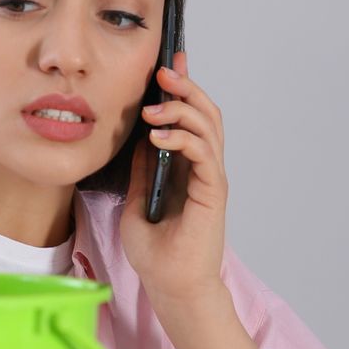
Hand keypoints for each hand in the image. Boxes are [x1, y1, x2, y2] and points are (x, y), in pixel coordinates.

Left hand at [121, 49, 227, 305]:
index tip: (168, 62)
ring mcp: (210, 178)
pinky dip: (182, 139)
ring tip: (153, 109)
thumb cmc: (156, 253)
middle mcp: (202, 167)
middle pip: (204, 113)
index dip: (182, 88)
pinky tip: (157, 138)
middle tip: (163, 72)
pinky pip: (204, 153)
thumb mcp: (135, 200)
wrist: (170, 286)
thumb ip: (140, 170)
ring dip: (182, 109)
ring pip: (208, 127)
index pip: (189, 117)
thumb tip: (135, 138)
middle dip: (185, 87)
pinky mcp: (213, 192)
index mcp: (185, 166)